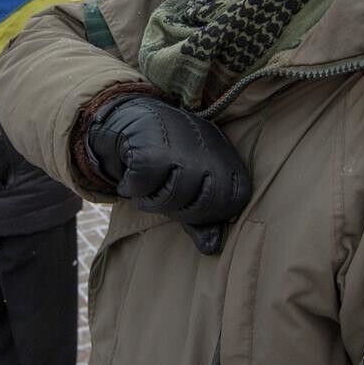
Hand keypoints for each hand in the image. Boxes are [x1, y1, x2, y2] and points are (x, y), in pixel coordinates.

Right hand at [86, 95, 250, 253]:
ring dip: (150, 199)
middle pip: (202, 205)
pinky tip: (130, 178)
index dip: (208, 213)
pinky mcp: (151, 146)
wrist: (137, 117)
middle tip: (162, 195)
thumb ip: (202, 219)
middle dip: (177, 209)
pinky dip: (131, 186)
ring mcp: (182, 147)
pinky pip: (143, 185)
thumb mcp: (193, 185)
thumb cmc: (171, 156)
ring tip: (146, 185)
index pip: (232, 203)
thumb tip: (212, 247)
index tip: (187, 204)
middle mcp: (210, 151)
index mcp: (227, 161)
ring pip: (170, 197)